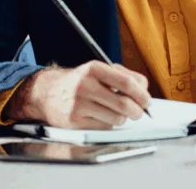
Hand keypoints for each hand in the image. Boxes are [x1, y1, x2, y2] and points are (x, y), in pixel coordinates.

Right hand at [4, 61, 150, 129]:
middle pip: (123, 104)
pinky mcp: (75, 121)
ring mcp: (79, 104)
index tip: (146, 100)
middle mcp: (85, 85)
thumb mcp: (99, 70)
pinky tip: (102, 117)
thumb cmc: (80, 82)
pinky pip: (103, 128)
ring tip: (118, 113)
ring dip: (123, 119)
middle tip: (139, 112)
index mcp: (94, 69)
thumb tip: (144, 90)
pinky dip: (109, 125)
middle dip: (137, 111)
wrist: (48, 93)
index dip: (141, 94)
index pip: (126, 82)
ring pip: (116, 118)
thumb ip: (123, 76)